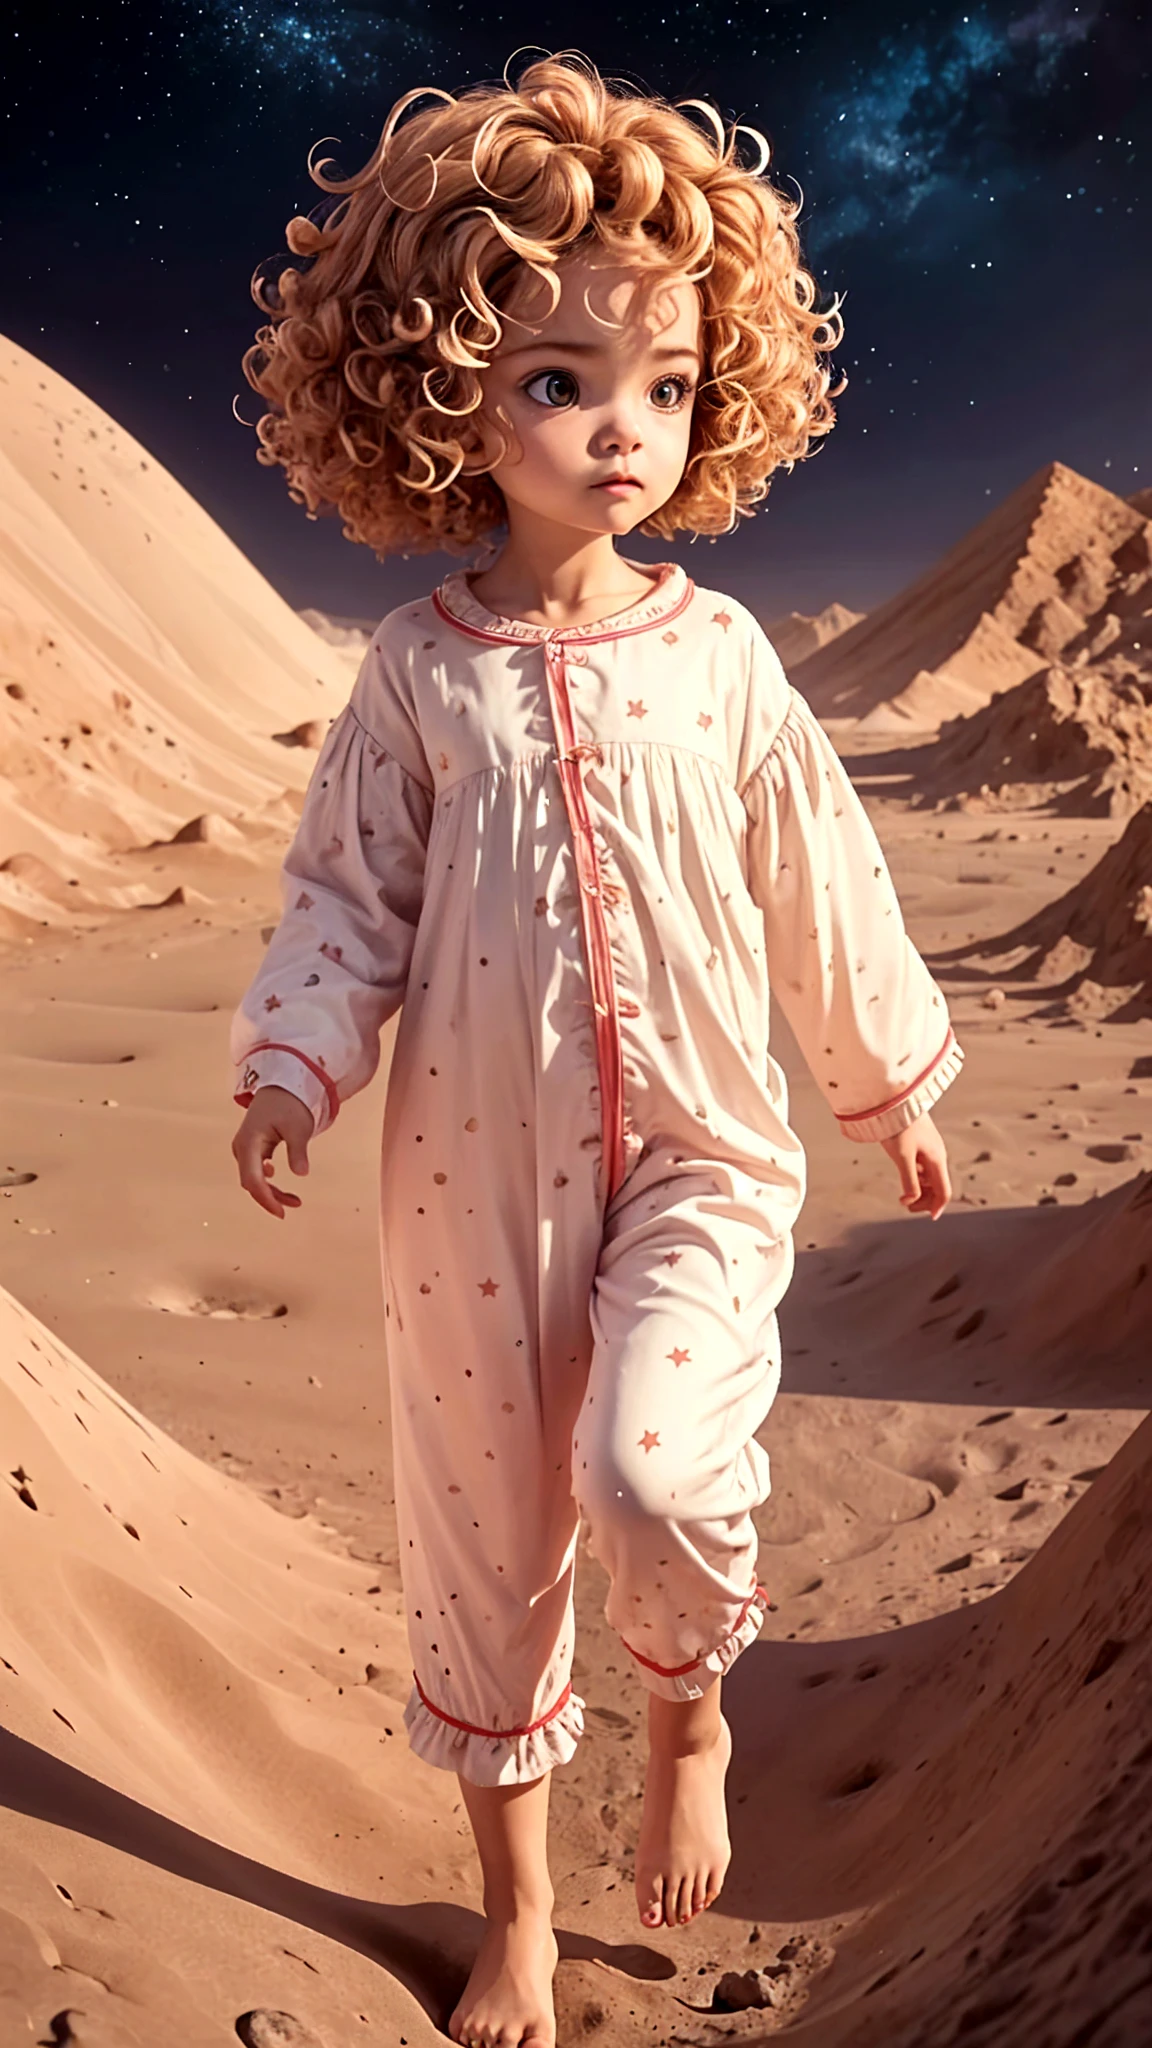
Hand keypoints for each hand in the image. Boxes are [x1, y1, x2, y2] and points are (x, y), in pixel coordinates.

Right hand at [232, 1085, 313, 1218]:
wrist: (283, 1086)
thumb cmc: (290, 1104)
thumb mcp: (298, 1128)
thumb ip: (298, 1151)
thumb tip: (302, 1173)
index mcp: (249, 1142)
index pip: (252, 1179)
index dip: (266, 1199)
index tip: (282, 1212)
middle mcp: (242, 1147)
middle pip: (251, 1182)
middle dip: (270, 1198)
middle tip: (294, 1206)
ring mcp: (245, 1148)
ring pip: (253, 1178)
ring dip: (271, 1192)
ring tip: (295, 1200)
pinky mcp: (252, 1148)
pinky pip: (256, 1171)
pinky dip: (269, 1182)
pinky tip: (280, 1186)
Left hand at [878, 1111, 951, 1219]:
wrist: (894, 1100)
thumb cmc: (898, 1125)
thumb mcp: (902, 1156)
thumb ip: (909, 1180)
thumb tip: (910, 1201)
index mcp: (936, 1159)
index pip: (944, 1191)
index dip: (937, 1206)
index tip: (930, 1218)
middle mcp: (937, 1155)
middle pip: (937, 1186)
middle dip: (925, 1199)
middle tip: (906, 1205)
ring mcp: (929, 1149)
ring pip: (930, 1177)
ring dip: (920, 1190)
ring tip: (904, 1196)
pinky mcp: (920, 1143)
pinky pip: (923, 1167)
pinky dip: (916, 1177)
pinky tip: (905, 1178)